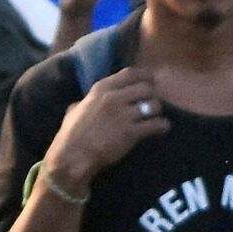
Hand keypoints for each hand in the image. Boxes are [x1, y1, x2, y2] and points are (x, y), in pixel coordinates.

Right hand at [47, 62, 163, 193]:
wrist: (72, 157)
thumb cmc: (70, 135)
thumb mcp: (74, 111)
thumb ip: (83, 103)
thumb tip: (82, 102)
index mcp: (100, 89)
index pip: (129, 74)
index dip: (144, 75)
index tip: (152, 79)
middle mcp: (113, 98)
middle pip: (146, 88)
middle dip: (153, 95)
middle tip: (153, 104)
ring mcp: (123, 114)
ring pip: (154, 105)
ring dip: (157, 111)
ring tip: (156, 117)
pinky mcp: (131, 132)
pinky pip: (157, 124)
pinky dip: (162, 125)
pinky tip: (162, 128)